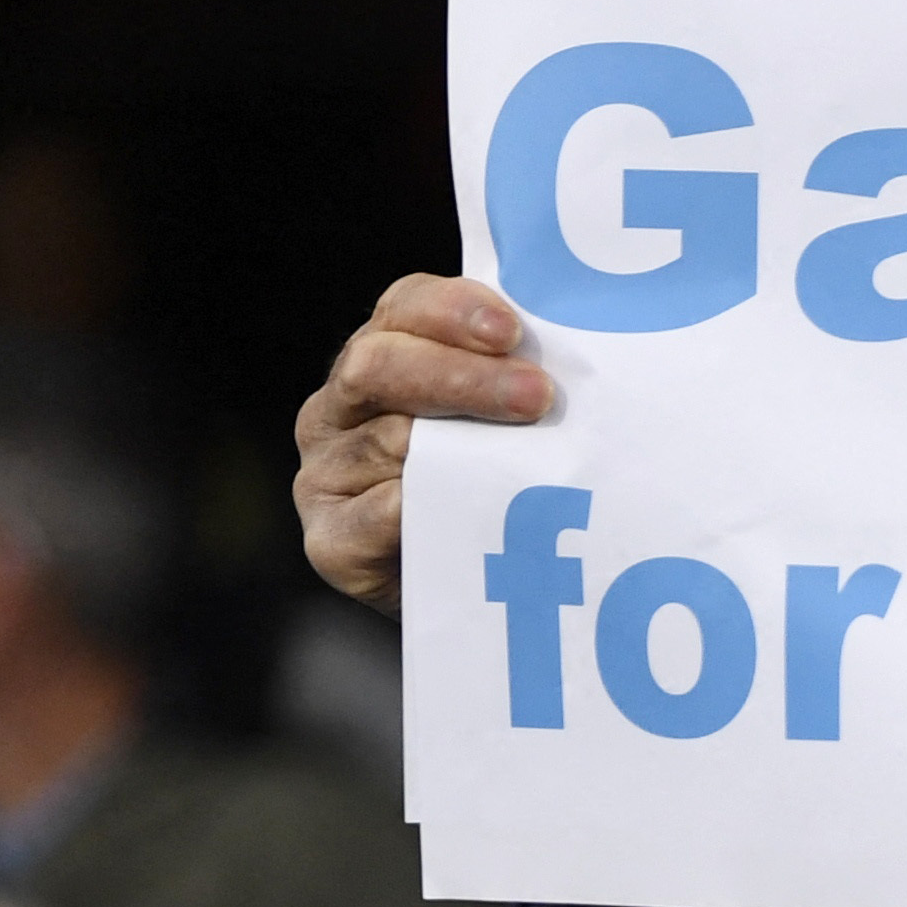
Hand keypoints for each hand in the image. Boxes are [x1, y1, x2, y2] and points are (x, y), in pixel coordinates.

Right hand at [292, 275, 560, 613]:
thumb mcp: (506, 429)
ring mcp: (325, 474)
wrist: (473, 598)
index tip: (510, 331)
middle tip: (536, 396)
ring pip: (386, 443)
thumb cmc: (497, 496)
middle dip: (462, 377)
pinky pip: (376, 515)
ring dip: (460, 448)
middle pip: (380, 365)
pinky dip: (423, 509)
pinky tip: (472, 512)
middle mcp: (338, 410)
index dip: (452, 310)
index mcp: (381, 359)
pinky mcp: (331, 542)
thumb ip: (517, 387)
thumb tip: (581, 362)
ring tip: (528, 461)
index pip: (403, 309)